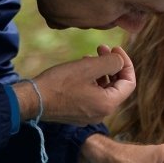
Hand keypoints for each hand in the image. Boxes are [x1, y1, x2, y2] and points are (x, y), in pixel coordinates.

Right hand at [21, 46, 135, 124]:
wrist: (34, 100)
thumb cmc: (60, 83)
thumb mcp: (89, 67)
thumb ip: (111, 62)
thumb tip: (120, 61)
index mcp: (108, 104)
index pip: (129, 83)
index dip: (126, 63)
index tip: (116, 48)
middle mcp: (102, 113)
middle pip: (116, 87)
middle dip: (112, 65)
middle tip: (101, 47)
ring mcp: (90, 115)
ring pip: (103, 90)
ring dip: (100, 72)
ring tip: (88, 56)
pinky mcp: (78, 114)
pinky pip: (92, 96)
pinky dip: (91, 81)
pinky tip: (79, 69)